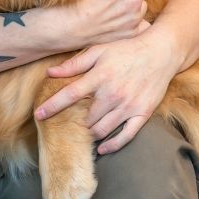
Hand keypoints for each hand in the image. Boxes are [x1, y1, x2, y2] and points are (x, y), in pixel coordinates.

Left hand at [34, 28, 176, 153]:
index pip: (70, 95)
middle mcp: (113, 94)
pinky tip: (102, 148)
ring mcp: (128, 106)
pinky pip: (125, 136)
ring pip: (102, 130)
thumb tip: (50, 72)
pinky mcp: (142, 114)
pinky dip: (112, 145)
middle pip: (86, 118)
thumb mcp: (99, 51)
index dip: (52, 106)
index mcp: (100, 77)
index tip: (38, 115)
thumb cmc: (126, 50)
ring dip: (90, 134)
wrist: (160, 53)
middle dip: (74, 123)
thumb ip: (74, 64)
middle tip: (69, 123)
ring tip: (85, 131)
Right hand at [67, 0, 147, 46]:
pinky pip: (140, 22)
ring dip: (132, 4)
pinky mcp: (132, 32)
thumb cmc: (76, 0)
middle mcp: (134, 0)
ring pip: (141, 4)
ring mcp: (134, 18)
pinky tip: (117, 20)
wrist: (68, 26)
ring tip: (114, 8)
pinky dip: (131, 20)